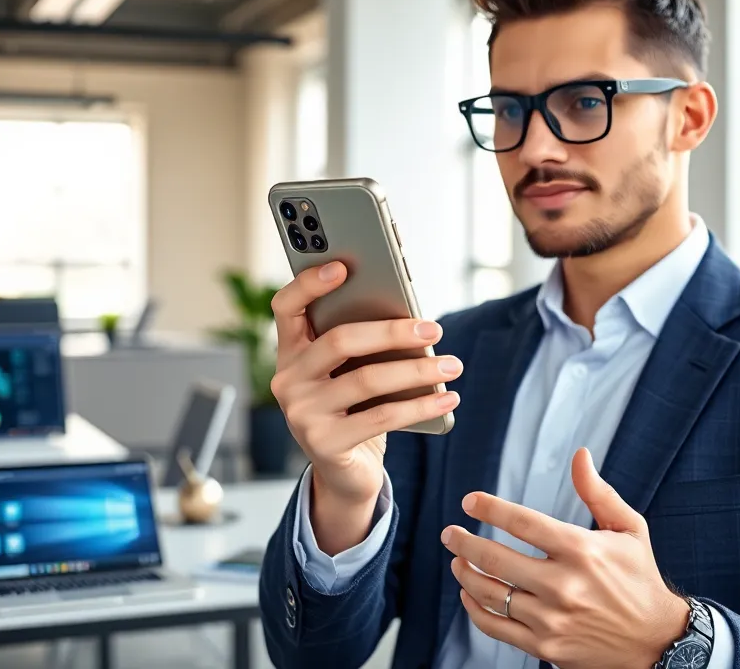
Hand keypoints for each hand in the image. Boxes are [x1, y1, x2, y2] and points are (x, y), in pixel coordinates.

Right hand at [270, 261, 463, 552]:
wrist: (346, 472)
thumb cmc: (355, 408)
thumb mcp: (353, 372)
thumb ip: (364, 344)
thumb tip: (411, 317)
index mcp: (290, 351)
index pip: (287, 307)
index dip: (309, 283)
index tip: (344, 266)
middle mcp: (287, 380)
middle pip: (338, 340)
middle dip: (392, 330)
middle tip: (434, 329)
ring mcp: (301, 413)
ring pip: (367, 379)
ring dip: (418, 371)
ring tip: (452, 364)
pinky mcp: (322, 444)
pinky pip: (381, 417)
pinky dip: (421, 405)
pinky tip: (448, 396)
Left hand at [442, 448, 688, 668]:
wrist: (655, 640)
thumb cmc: (640, 578)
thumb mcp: (629, 529)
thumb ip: (598, 492)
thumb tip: (580, 455)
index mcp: (581, 550)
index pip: (523, 523)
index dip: (490, 508)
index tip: (470, 502)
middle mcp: (563, 585)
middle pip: (495, 559)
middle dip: (463, 542)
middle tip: (450, 533)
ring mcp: (551, 619)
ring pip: (490, 593)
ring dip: (465, 574)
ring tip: (457, 561)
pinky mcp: (545, 646)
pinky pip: (496, 627)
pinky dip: (475, 609)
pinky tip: (470, 594)